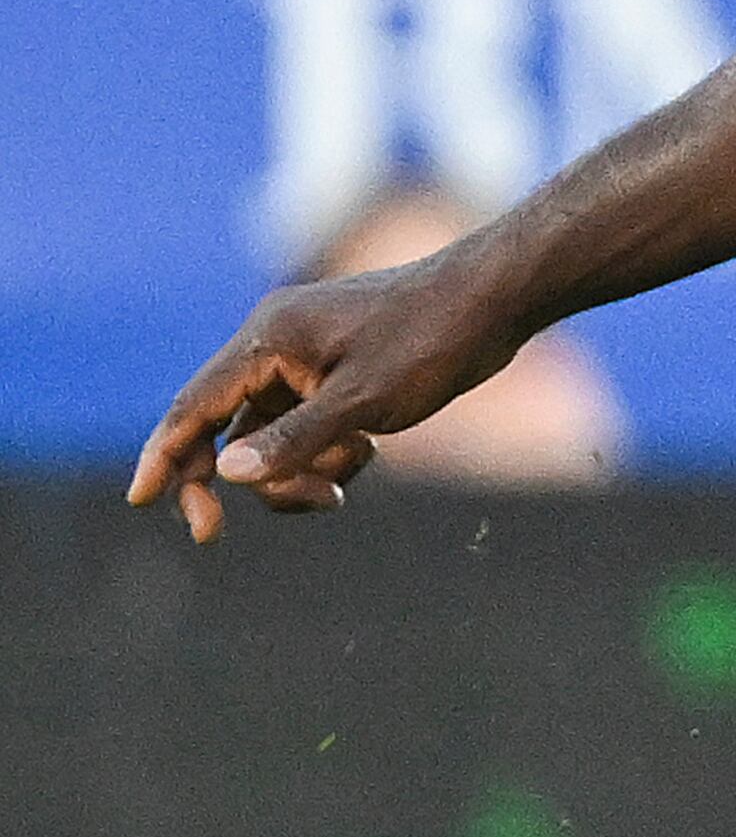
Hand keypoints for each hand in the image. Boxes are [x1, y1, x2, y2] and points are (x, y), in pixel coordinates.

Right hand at [127, 253, 529, 544]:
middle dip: (226, 480)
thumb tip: (226, 474)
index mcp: (269, 341)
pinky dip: (328, 455)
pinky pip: (309, 430)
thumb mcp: (364, 402)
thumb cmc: (432, 342)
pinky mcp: (338, 376)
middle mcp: (277, 347)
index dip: (162, 455)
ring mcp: (308, 362)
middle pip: (222, 427)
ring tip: (341, 484)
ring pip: (270, 438)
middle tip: (211, 535)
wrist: (495, 301)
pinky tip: (369, 453)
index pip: (193, 405)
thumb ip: (294, 441)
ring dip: (293, 473)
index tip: (140, 500)